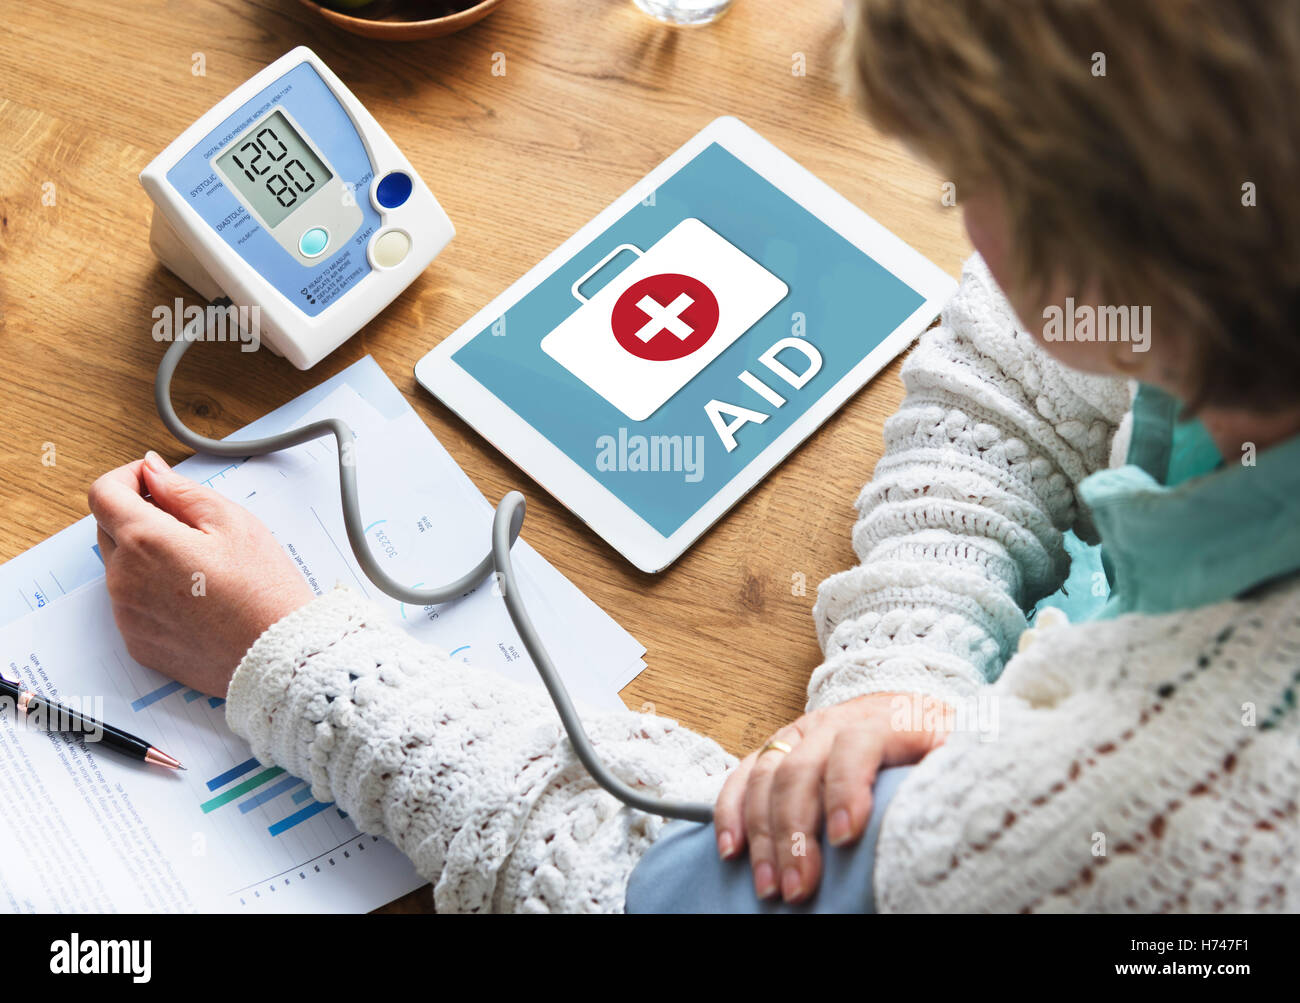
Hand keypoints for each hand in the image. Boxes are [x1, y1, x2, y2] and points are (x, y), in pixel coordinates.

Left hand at [89, 451, 314, 696]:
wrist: (277, 656)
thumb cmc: (264, 591)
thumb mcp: (232, 522)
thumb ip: (181, 490)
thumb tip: (152, 472)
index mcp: (146, 541)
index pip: (104, 493)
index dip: (128, 478)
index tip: (152, 482)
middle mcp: (124, 578)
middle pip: (109, 528)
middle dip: (139, 516)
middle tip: (189, 525)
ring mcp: (126, 614)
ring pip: (120, 567)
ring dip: (146, 556)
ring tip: (199, 567)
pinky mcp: (136, 641)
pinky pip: (131, 604)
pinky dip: (152, 592)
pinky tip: (195, 597)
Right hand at [714, 691, 951, 902]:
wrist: (908, 702)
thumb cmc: (935, 739)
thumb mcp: (958, 749)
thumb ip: (954, 774)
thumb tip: (962, 819)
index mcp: (884, 721)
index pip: (857, 745)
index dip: (846, 787)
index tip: (845, 837)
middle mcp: (833, 723)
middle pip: (801, 768)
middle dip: (794, 832)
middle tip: (800, 887)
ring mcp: (800, 733)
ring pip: (766, 775)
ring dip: (761, 834)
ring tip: (769, 884)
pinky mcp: (778, 747)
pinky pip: (743, 775)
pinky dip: (731, 810)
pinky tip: (733, 848)